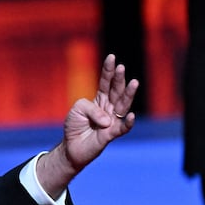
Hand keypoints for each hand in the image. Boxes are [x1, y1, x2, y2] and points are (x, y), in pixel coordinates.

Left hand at [37, 54, 138, 196]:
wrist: (71, 147)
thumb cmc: (75, 126)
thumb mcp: (77, 109)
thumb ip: (90, 108)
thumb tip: (107, 119)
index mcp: (100, 100)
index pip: (106, 83)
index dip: (108, 71)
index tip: (112, 57)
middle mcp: (109, 108)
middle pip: (116, 91)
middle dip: (119, 79)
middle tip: (121, 67)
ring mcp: (112, 121)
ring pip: (123, 106)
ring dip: (129, 94)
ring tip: (134, 82)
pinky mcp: (111, 135)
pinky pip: (122, 128)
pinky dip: (128, 122)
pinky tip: (131, 115)